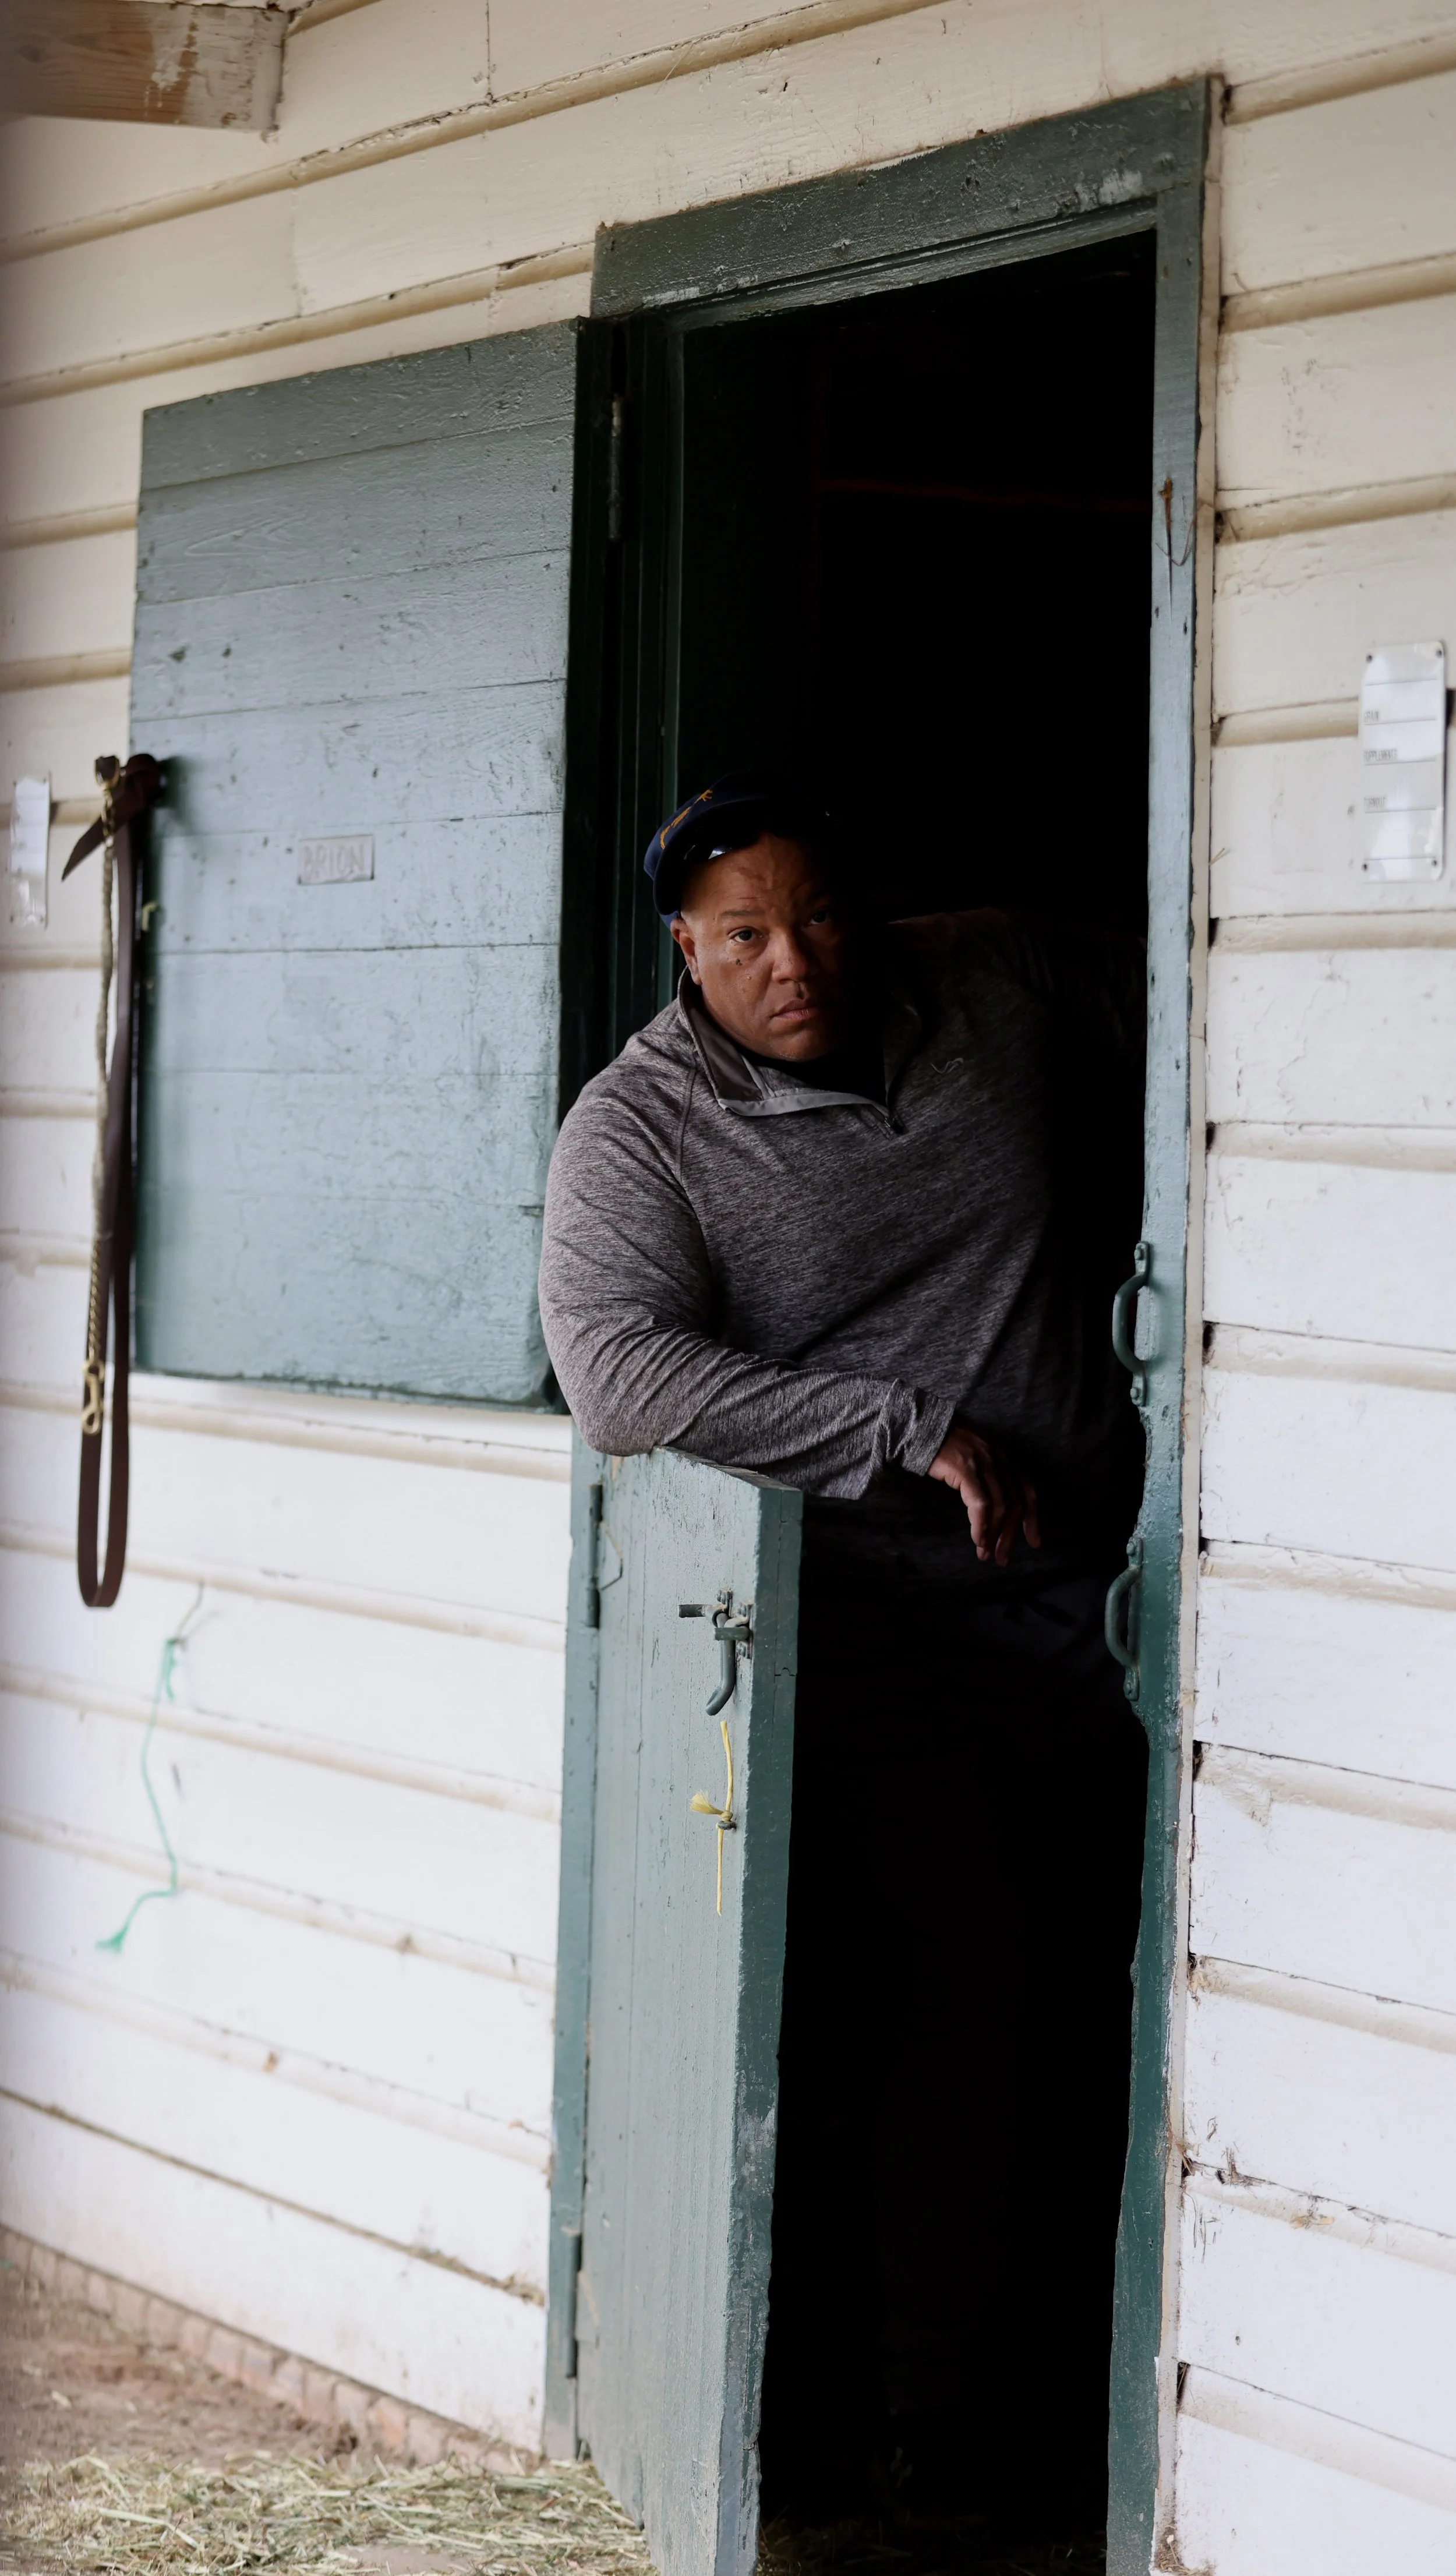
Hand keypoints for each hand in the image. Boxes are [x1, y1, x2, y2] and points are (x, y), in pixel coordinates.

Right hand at [927, 1421, 1040, 1565]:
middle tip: (1003, 1558)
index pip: (1027, 1490)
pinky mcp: (966, 1468)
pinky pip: (980, 1503)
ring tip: (985, 1554)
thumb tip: (996, 1507)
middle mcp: (999, 1458)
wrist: (920, 1425)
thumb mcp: (975, 1455)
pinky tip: (977, 1539)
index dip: (1033, 1519)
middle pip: (1016, 1503)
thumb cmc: (943, 1443)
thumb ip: (988, 1474)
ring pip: (1001, 1506)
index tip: (1034, 1542)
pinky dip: (981, 1525)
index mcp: (1004, 1456)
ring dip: (995, 1535)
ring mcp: (984, 1462)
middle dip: (1011, 1535)